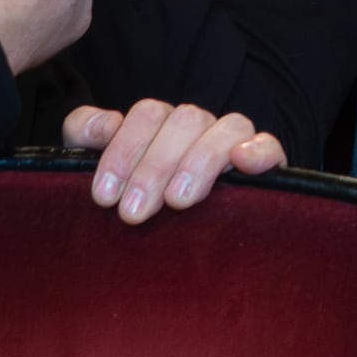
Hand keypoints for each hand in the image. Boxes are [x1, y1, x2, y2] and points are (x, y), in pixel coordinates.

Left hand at [59, 95, 286, 226]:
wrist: (169, 242)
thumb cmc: (131, 198)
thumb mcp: (101, 166)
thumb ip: (86, 133)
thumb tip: (103, 125)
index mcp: (162, 123)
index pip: (148, 114)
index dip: (124, 150)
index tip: (104, 195)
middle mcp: (198, 127)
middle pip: (185, 120)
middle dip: (154, 167)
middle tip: (132, 212)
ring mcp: (232, 143)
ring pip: (228, 127)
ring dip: (200, 161)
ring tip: (177, 202)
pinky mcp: (264, 164)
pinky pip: (269, 145)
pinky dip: (258, 150)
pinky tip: (241, 164)